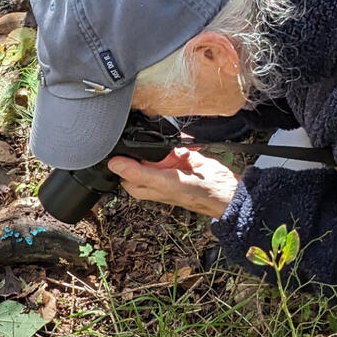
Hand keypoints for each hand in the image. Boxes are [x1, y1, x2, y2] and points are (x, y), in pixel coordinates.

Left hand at [108, 147, 239, 217]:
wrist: (223, 188)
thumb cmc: (195, 194)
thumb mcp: (163, 182)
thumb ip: (137, 173)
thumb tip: (114, 163)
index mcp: (140, 185)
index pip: (120, 167)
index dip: (122, 155)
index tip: (130, 147)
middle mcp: (150, 175)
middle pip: (136, 152)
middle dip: (146, 145)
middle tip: (162, 152)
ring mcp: (164, 165)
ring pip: (154, 145)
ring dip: (165, 144)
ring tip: (178, 154)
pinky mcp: (177, 155)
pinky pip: (171, 142)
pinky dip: (179, 143)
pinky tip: (187, 152)